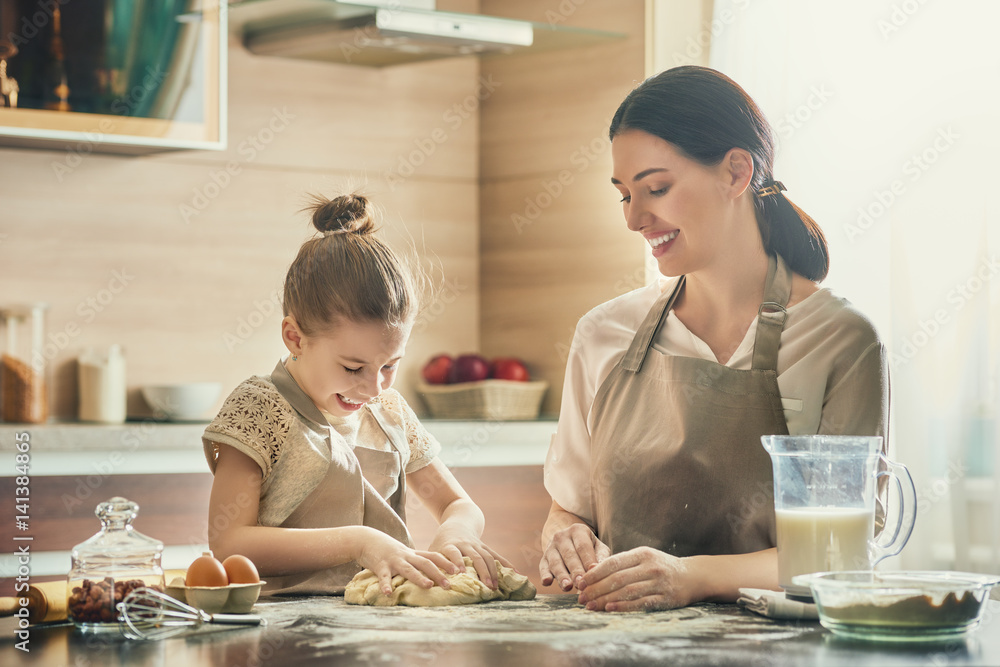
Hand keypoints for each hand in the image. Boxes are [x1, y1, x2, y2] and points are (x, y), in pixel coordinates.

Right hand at [356, 530, 459, 595]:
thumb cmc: (388, 550)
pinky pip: (383, 576)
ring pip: (408, 569)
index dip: (446, 563)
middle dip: (438, 573)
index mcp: (413, 554)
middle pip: (425, 563)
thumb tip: (432, 574)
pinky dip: (386, 585)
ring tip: (428, 586)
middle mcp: (406, 556)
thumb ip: (416, 562)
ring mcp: (394, 560)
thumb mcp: (405, 554)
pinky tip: (388, 593)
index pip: (433, 556)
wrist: (366, 539)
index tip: (458, 570)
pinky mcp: (380, 565)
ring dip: (418, 577)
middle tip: (449, 584)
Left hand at [427, 525, 511, 589]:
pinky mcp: (486, 547)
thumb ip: (431, 562)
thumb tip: (421, 580)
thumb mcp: (434, 548)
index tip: (459, 573)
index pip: (454, 552)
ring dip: (492, 572)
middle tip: (485, 587)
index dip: (456, 561)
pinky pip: (497, 556)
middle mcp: (466, 544)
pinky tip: (517, 573)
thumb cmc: (442, 541)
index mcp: (451, 544)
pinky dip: (507, 564)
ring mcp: (478, 545)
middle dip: (481, 572)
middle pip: (475, 557)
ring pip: (487, 557)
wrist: (458, 522)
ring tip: (495, 587)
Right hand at [540, 523, 610, 591]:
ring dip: (561, 575)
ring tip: (567, 586)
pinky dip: (544, 575)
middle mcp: (562, 536)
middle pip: (569, 555)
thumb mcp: (598, 547)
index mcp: (578, 530)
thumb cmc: (588, 548)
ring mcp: (551, 547)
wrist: (568, 540)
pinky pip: (543, 567)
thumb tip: (599, 568)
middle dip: (575, 570)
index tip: (592, 575)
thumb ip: (601, 557)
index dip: (587, 561)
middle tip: (580, 583)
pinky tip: (547, 581)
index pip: (583, 547)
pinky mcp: (543, 559)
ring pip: (556, 562)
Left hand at [577, 546, 692, 611]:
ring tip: (590, 606)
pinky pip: (641, 603)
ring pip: (626, 592)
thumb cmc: (661, 566)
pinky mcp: (666, 598)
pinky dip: (623, 607)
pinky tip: (610, 609)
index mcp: (642, 553)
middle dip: (596, 589)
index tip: (581, 582)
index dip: (594, 573)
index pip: (613, 563)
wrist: (693, 576)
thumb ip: (620, 562)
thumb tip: (592, 569)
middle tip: (581, 598)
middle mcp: (650, 566)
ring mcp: (659, 583)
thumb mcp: (643, 558)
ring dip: (605, 600)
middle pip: (617, 579)